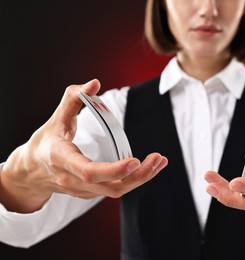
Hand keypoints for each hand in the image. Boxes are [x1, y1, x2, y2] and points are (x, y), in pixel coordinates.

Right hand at [0, 79, 167, 212]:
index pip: (89, 171)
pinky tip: (147, 167)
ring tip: (159, 161)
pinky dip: (134, 179)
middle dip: (138, 175)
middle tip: (158, 159)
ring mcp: (82, 190)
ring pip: (116, 191)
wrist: (31, 172)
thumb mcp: (55, 119)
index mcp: (62, 160)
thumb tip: (95, 83)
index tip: (135, 160)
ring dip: (141, 178)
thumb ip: (74, 98)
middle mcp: (73, 180)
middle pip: (110, 186)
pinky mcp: (90, 192)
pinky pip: (116, 189)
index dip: (113, 169)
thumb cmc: (45, 142)